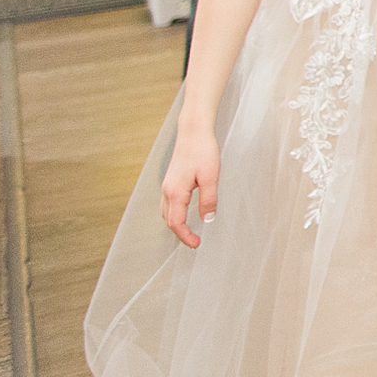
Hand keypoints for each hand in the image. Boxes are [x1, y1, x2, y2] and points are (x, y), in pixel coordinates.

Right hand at [160, 125, 218, 247]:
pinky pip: (167, 203)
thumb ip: (209, 199)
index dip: (185, 236)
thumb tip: (207, 219)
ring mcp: (166, 185)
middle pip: (169, 220)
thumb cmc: (203, 151)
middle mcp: (167, 190)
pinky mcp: (170, 180)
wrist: (193, 132)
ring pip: (166, 212)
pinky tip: (183, 212)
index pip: (176, 223)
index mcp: (176, 192)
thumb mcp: (210, 177)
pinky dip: (173, 213)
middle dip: (180, 234)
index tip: (196, 244)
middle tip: (195, 242)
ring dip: (175, 224)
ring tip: (189, 231)